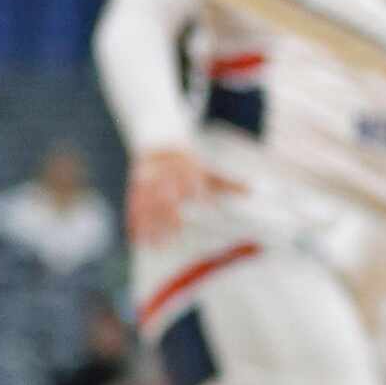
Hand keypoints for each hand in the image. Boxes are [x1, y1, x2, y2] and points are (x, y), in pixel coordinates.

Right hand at [125, 146, 243, 244]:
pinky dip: (134, 219)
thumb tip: (252, 190)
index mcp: (187, 167)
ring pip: (148, 201)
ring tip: (151, 245)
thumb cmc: (191, 164)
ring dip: (148, 223)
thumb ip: (229, 183)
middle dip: (167, 219)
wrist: (161, 139)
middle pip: (167, 196)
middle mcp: (166, 171)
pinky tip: (135, 235)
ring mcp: (149, 175)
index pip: (190, 186)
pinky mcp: (137, 180)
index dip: (192, 202)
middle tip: (171, 241)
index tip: (194, 222)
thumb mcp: (209, 170)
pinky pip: (134, 201)